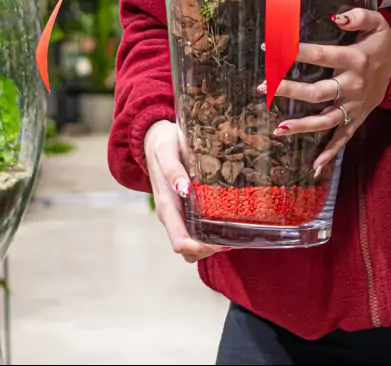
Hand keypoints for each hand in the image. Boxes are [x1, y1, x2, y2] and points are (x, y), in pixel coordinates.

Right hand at [143, 120, 230, 263]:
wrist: (156, 139)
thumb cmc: (163, 144)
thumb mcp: (166, 151)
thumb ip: (173, 169)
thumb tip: (183, 189)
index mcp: (166, 207)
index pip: (180, 243)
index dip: (201, 248)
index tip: (223, 243)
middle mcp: (171, 215)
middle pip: (188, 250)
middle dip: (210, 250)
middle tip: (234, 239)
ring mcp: (178, 213)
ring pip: (193, 244)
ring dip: (211, 246)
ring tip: (233, 234)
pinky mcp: (185, 208)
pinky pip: (196, 230)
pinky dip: (210, 234)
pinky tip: (227, 222)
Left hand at [266, 9, 390, 172]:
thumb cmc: (385, 45)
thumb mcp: (378, 23)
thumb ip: (359, 16)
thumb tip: (337, 16)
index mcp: (355, 60)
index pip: (321, 55)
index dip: (296, 51)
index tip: (270, 47)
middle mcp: (353, 86)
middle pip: (317, 91)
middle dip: (288, 89)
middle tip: (262, 87)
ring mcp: (354, 106)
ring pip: (326, 120)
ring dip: (302, 126)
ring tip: (278, 130)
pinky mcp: (358, 119)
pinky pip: (343, 138)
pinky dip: (330, 153)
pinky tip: (314, 166)